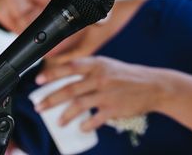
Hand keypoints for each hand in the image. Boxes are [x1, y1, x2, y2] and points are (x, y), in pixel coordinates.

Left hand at [34, 56, 165, 130]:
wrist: (153, 85)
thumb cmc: (128, 76)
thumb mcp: (109, 66)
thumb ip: (90, 71)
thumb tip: (67, 80)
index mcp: (98, 64)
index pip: (70, 67)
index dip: (52, 74)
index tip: (38, 82)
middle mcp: (100, 77)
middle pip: (69, 89)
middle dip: (51, 99)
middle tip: (39, 106)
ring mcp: (107, 93)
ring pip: (78, 105)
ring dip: (65, 115)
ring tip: (59, 122)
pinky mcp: (114, 109)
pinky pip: (94, 119)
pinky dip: (86, 125)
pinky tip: (81, 128)